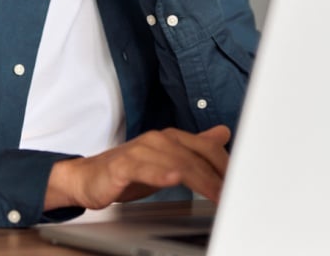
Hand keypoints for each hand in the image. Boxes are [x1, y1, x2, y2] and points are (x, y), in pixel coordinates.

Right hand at [45, 126, 230, 210]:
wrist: (88, 177)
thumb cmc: (128, 170)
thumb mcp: (167, 160)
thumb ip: (195, 148)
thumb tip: (223, 132)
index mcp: (171, 138)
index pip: (206, 148)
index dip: (226, 165)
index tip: (241, 184)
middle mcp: (158, 140)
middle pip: (195, 157)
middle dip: (218, 177)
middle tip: (233, 196)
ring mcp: (140, 151)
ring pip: (175, 163)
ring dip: (199, 180)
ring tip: (216, 194)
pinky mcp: (123, 165)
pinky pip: (144, 169)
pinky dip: (160, 174)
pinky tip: (172, 180)